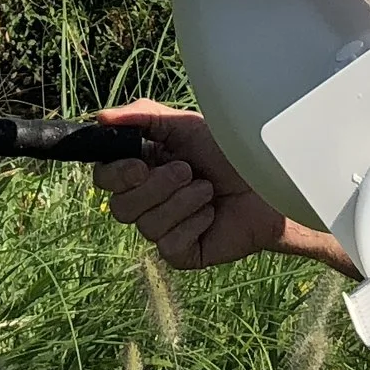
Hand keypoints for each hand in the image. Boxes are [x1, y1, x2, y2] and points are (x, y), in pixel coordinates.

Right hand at [91, 100, 290, 271]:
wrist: (267, 183)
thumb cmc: (228, 152)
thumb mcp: (184, 125)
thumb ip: (142, 116)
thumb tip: (101, 117)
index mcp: (141, 169)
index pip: (104, 178)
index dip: (116, 175)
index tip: (140, 164)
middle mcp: (146, 202)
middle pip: (120, 207)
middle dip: (157, 187)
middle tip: (187, 171)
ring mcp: (162, 230)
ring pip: (146, 225)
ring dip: (182, 202)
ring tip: (207, 189)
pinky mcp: (181, 253)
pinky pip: (170, 245)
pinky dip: (193, 223)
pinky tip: (211, 214)